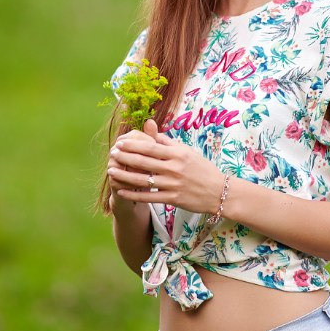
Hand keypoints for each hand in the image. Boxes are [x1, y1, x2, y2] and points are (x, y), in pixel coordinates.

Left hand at [107, 119, 224, 215]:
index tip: (120, 143)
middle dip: (125, 157)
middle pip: (144, 162)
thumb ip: (169, 143)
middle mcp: (174, 168)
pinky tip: (121, 190)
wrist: (219, 192)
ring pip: (143, 180)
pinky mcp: (172, 198)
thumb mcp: (188, 152)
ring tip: (110, 170)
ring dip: (124, 175)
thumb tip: (152, 132)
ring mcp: (173, 184)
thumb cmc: (202, 169)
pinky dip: (133, 194)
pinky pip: (149, 197)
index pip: (150, 147)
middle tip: (111, 154)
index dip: (133, 145)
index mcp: (177, 154)